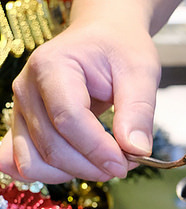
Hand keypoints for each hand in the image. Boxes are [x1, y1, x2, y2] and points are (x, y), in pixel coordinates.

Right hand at [0, 19, 160, 182]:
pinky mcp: (23, 125)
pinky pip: (22, 162)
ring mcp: (20, 108)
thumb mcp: (141, 71)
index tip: (126, 163)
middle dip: (91, 165)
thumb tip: (137, 151)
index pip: (68, 119)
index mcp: (52, 65)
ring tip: (106, 162)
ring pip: (35, 161)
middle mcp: (27, 88)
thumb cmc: (119, 48)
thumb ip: (139, 110)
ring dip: (73, 173)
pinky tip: (78, 167)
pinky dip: (50, 173)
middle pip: (51, 145)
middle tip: (126, 164)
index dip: (97, 149)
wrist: (102, 35)